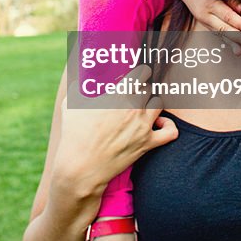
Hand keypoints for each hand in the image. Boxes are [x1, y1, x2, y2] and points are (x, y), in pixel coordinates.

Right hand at [56, 64, 178, 192]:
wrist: (81, 168)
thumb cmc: (74, 135)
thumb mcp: (70, 105)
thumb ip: (77, 88)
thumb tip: (77, 81)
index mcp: (118, 94)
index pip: (142, 72)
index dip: (140, 72)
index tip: (135, 75)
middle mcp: (134, 107)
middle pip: (148, 88)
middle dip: (141, 90)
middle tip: (132, 95)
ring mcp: (143, 125)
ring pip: (158, 103)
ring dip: (151, 104)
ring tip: (142, 108)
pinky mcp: (148, 143)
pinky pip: (170, 131)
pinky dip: (168, 126)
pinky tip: (159, 124)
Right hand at [181, 0, 240, 54]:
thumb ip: (232, 0)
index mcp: (211, 4)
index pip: (228, 16)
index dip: (240, 24)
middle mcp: (206, 15)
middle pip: (224, 29)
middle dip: (239, 38)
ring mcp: (203, 21)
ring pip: (220, 35)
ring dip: (233, 44)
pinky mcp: (204, 25)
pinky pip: (216, 34)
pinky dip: (226, 41)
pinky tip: (235, 48)